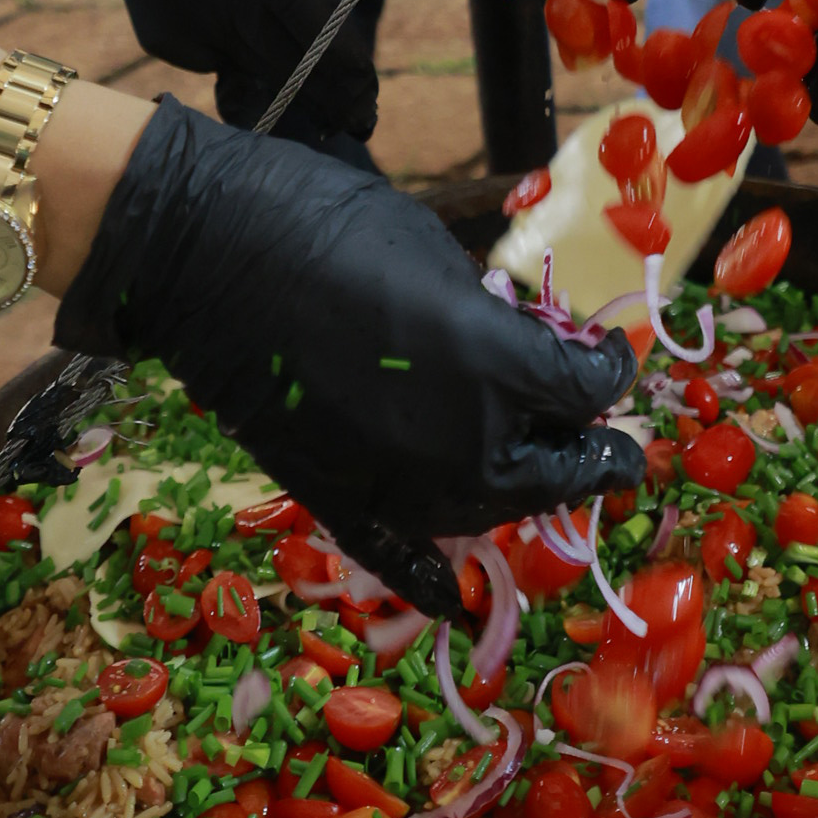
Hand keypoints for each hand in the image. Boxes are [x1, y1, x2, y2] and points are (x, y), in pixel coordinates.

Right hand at [55, 102, 643, 613]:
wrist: (208, 254)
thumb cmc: (328, 224)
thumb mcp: (440, 254)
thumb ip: (495, 317)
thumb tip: (527, 344)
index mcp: (501, 370)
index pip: (589, 389)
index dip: (607, 371)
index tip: (607, 358)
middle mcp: (465, 448)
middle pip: (556, 468)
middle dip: (588, 450)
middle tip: (610, 444)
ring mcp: (399, 486)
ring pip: (490, 510)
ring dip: (521, 491)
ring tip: (542, 474)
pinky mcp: (339, 501)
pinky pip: (399, 556)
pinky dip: (432, 576)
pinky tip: (454, 594)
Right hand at [77, 0, 405, 141]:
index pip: (306, 17)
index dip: (342, 66)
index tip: (369, 97)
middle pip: (270, 52)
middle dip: (318, 91)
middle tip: (357, 119)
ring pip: (227, 57)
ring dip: (270, 74)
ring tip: (311, 90)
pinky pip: (182, 47)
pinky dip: (218, 56)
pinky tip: (248, 46)